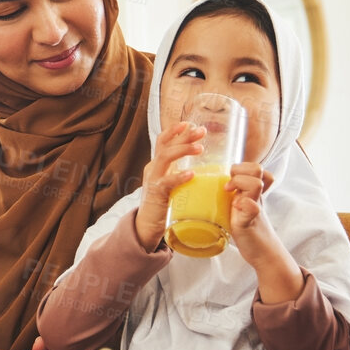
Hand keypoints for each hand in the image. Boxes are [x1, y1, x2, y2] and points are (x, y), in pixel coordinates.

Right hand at [134, 121, 204, 250]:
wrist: (146, 226)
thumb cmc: (162, 205)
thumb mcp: (171, 185)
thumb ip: (180, 174)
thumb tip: (201, 168)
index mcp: (156, 165)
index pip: (162, 142)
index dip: (174, 131)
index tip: (190, 123)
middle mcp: (152, 168)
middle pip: (165, 145)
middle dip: (184, 136)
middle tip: (202, 131)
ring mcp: (152, 180)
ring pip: (165, 157)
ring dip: (183, 150)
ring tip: (200, 148)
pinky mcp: (156, 194)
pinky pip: (167, 182)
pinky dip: (179, 176)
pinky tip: (191, 174)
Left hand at [226, 163, 302, 302]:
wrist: (264, 254)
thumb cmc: (250, 232)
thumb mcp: (243, 210)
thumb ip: (237, 198)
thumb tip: (214, 188)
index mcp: (254, 193)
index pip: (257, 168)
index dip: (244, 167)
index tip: (230, 178)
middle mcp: (256, 197)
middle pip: (257, 168)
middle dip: (240, 171)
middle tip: (230, 185)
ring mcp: (255, 208)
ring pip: (255, 183)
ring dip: (240, 184)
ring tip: (231, 194)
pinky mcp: (250, 222)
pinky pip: (251, 207)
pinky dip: (243, 205)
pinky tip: (236, 210)